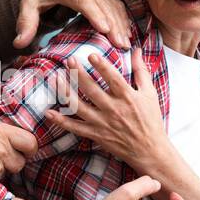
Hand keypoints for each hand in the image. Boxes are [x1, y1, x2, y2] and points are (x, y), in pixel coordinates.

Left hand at [14, 0, 130, 49]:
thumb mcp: (28, 2)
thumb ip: (25, 22)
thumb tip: (18, 43)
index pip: (84, 0)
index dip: (95, 14)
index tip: (105, 29)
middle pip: (103, 6)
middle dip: (114, 25)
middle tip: (120, 45)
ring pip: (113, 6)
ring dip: (121, 24)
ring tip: (126, 44)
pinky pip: (116, 5)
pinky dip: (123, 18)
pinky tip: (127, 34)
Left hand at [46, 48, 199, 199]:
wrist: (149, 150)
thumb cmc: (151, 120)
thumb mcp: (149, 93)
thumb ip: (141, 70)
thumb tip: (136, 49)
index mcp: (127, 98)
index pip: (113, 79)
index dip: (102, 66)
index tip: (91, 55)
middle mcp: (114, 110)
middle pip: (92, 90)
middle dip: (79, 74)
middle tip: (69, 61)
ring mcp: (102, 123)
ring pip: (80, 107)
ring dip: (66, 92)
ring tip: (56, 78)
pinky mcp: (95, 134)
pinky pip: (75, 128)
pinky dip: (61, 121)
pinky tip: (49, 112)